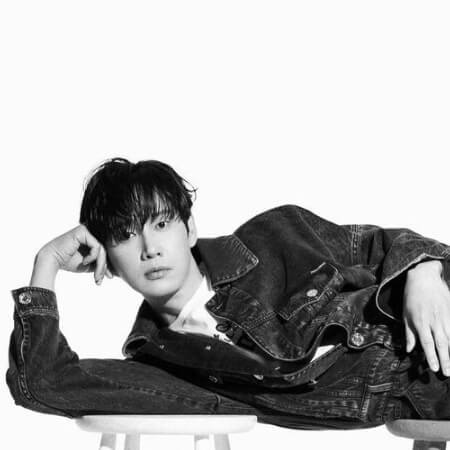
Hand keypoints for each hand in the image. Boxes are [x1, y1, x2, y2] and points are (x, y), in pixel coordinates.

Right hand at [37, 224, 111, 284]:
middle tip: (100, 279)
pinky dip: (92, 257)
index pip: (105, 250)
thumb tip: (115, 272)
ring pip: (102, 249)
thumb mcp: (89, 264)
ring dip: (100, 265)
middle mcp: (91, 232)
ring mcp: (87, 230)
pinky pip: (96, 246)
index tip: (109, 277)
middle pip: (105, 250)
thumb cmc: (68, 262)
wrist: (51, 261)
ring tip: (95, 275)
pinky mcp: (83, 231)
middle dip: (104, 266)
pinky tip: (84, 262)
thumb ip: (100, 264)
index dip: (108, 264)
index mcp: (92, 238)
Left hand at [403, 260, 449, 374]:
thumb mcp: (405, 314)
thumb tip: (409, 349)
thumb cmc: (412, 297)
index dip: (431, 357)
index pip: (427, 343)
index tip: (434, 368)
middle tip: (447, 373)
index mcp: (420, 322)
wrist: (424, 278)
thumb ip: (409, 333)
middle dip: (445, 360)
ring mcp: (445, 317)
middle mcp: (433, 321)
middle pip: (441, 344)